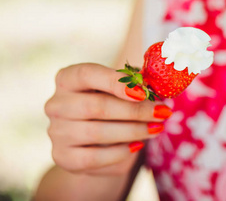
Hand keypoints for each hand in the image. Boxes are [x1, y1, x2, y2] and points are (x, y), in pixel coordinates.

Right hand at [44, 63, 171, 175]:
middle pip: (96, 107)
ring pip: (97, 133)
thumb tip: (159, 87)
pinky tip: (138, 145)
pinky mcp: (62, 157)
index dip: (115, 82)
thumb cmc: (113, 104)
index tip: (143, 92)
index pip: (87, 74)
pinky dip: (119, 152)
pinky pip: (93, 158)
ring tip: (157, 129)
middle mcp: (56, 104)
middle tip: (162, 113)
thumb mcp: (122, 89)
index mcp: (68, 78)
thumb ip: (135, 84)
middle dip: (135, 111)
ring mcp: (56, 132)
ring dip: (133, 131)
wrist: (96, 141)